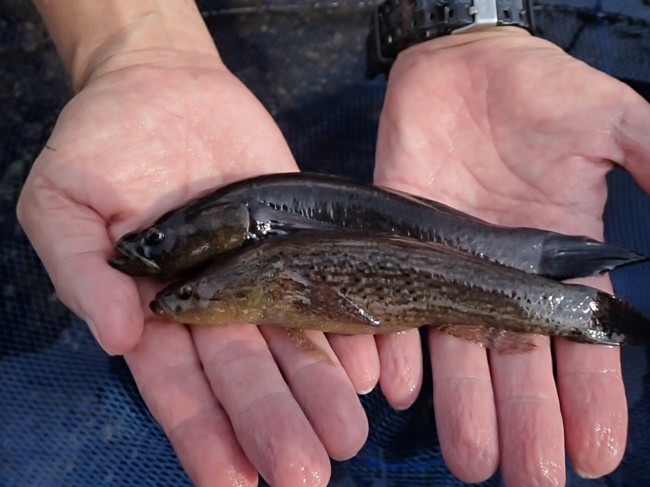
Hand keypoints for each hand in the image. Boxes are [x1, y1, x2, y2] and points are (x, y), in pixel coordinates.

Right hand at [17, 50, 372, 485]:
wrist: (164, 86)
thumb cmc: (101, 143)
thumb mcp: (65, 202)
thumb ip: (82, 271)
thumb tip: (116, 336)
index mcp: (153, 309)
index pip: (179, 387)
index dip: (204, 435)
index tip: (233, 483)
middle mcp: (213, 305)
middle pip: (245, 376)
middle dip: (272, 424)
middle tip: (306, 473)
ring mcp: (260, 274)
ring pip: (291, 344)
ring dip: (318, 392)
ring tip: (346, 437)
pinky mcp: (297, 241)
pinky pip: (324, 289)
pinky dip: (347, 331)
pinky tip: (372, 371)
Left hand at [374, 28, 649, 484]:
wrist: (461, 66)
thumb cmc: (540, 91)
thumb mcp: (611, 124)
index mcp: (559, 258)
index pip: (579, 343)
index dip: (590, 399)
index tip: (594, 456)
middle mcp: (503, 276)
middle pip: (518, 362)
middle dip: (527, 420)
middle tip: (528, 477)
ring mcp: (448, 266)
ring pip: (458, 350)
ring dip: (463, 406)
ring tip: (471, 460)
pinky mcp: (400, 247)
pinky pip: (395, 307)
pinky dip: (396, 347)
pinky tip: (399, 389)